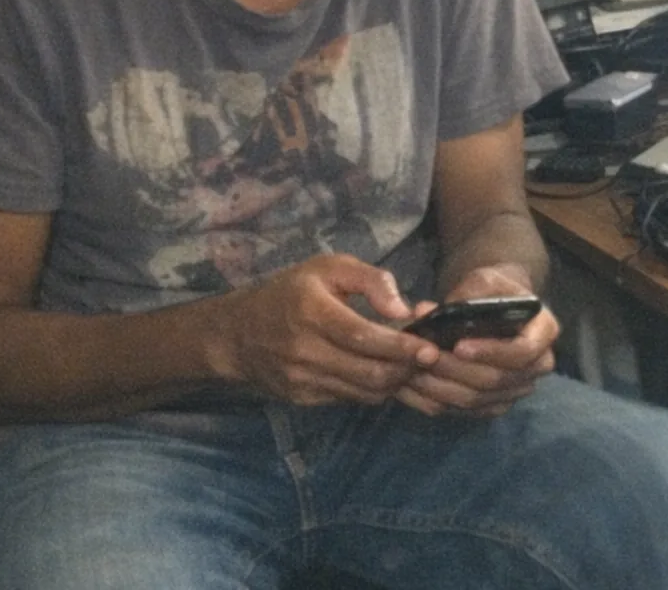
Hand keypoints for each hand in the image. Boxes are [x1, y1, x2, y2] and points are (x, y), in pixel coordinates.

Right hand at [209, 254, 439, 406]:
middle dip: (406, 369)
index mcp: (312, 312)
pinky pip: (350, 399)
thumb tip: (404, 311)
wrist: (236, 334)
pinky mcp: (303, 399)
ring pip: (364, 392)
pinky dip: (374, 390)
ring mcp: (303, 380)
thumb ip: (371, 281)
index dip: (401, 347)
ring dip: (395, 383)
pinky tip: (386, 376)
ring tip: (412, 368)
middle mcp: (306, 351)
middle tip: (429, 360)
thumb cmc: (289, 292)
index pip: (363, 337)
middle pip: (369, 372)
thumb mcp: (328, 268)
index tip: (430, 348)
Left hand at [397, 265, 559, 417]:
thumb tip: (425, 312)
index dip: (490, 352)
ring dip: (443, 388)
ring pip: (479, 399)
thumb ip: (462, 295)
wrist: (498, 306)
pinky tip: (417, 387)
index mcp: (545, 330)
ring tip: (413, 370)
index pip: (522, 351)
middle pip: (497, 380)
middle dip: (456, 370)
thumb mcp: (483, 280)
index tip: (458, 346)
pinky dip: (440, 400)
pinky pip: (468, 411)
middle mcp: (539, 365)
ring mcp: (519, 388)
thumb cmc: (493, 289)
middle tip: (425, 358)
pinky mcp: (498, 403)